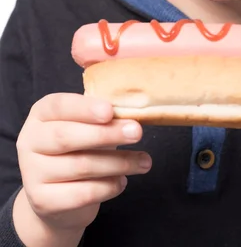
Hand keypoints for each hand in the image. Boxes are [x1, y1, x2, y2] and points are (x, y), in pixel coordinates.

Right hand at [15, 93, 151, 235]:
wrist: (55, 197)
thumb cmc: (78, 149)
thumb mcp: (86, 126)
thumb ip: (102, 117)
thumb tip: (132, 114)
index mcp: (40, 115)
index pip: (59, 106)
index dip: (85, 108)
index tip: (110, 111)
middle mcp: (30, 141)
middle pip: (66, 137)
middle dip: (106, 134)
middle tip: (137, 132)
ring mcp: (33, 173)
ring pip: (80, 166)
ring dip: (119, 162)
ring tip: (144, 161)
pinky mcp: (43, 201)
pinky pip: (82, 193)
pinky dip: (108, 187)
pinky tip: (122, 181)